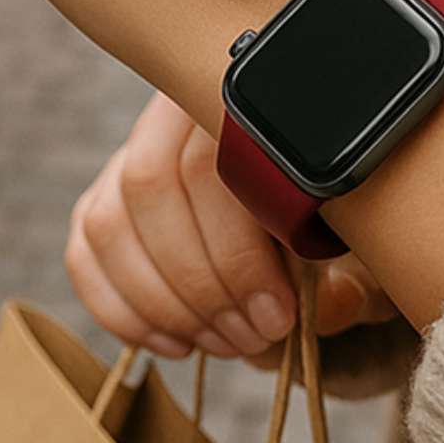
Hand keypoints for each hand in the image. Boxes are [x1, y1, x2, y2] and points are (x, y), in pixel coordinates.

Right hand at [66, 91, 398, 358]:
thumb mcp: (358, 244)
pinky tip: (178, 342)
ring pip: (112, 222)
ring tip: (225, 344)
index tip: (279, 318)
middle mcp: (173, 112)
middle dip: (201, 285)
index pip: (212, 164)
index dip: (237, 253)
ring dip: (163, 303)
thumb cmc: (336, 222)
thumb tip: (322, 307)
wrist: (307, 215)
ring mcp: (130, 155)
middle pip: (153, 187)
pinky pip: (85, 252)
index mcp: (242, 98)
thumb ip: (347, 273)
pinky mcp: (102, 199)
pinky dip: (123, 310)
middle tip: (253, 340)